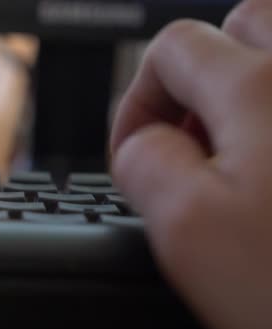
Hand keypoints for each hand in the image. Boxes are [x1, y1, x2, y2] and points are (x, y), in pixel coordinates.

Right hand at [110, 0, 271, 328]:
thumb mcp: (188, 233)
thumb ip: (142, 163)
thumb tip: (141, 145)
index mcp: (265, 90)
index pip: (171, 50)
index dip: (137, 104)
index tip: (137, 157)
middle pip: (241, 27)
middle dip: (200, 79)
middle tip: (196, 143)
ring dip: (249, 93)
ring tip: (244, 158)